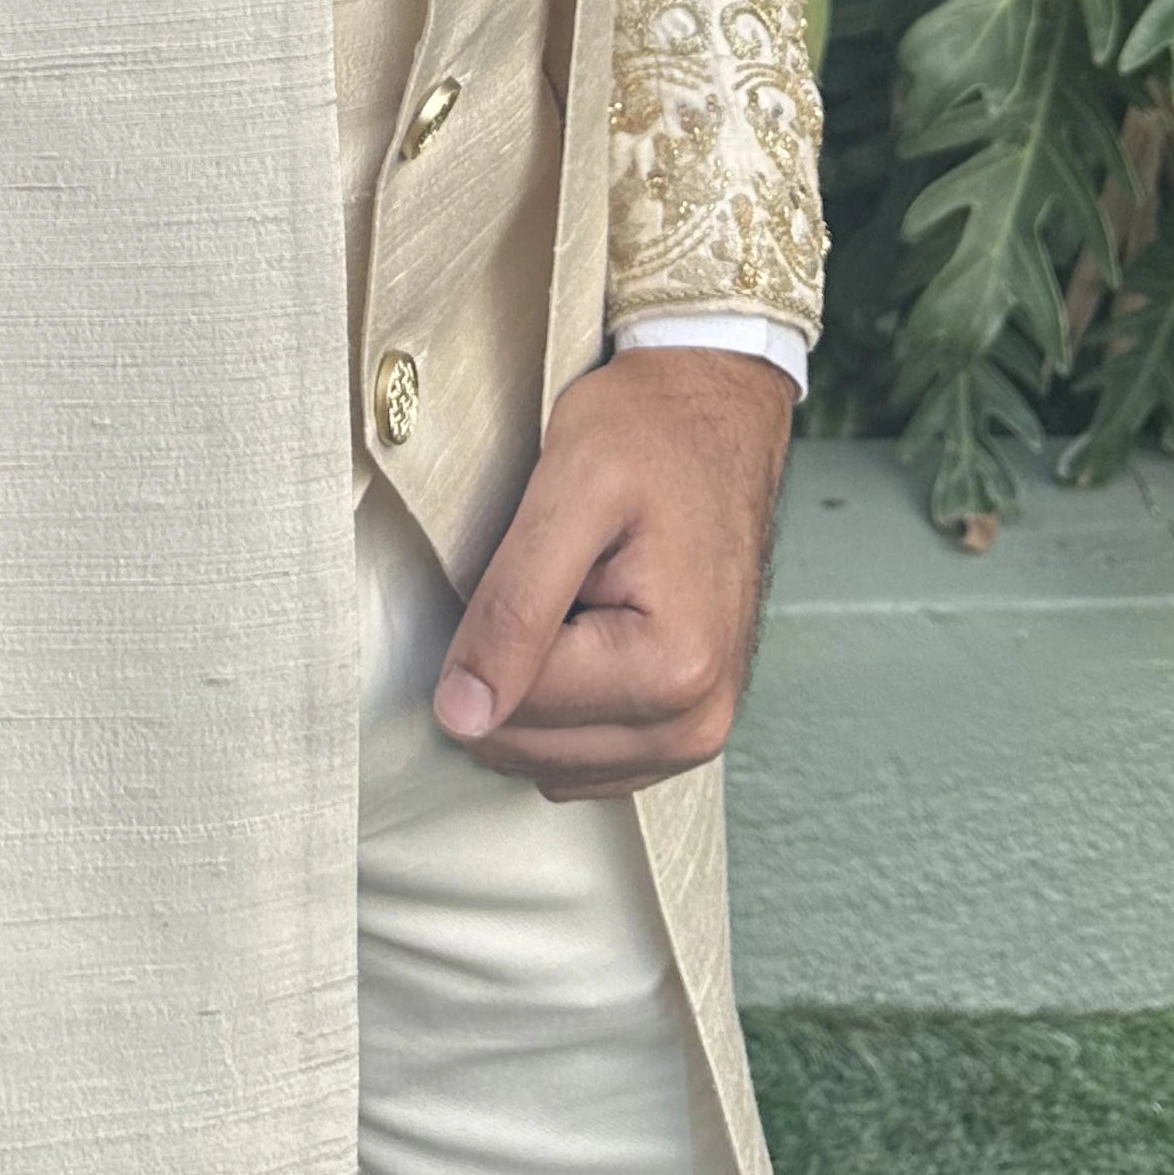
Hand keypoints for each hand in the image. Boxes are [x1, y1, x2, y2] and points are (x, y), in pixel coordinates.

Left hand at [432, 346, 793, 800]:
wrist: (713, 411)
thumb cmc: (651, 432)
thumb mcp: (569, 490)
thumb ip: (513, 606)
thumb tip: (460, 714)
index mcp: (675, 669)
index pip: (513, 706)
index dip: (481, 636)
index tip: (512, 564)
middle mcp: (696, 723)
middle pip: (528, 747)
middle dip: (505, 669)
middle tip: (540, 577)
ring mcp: (696, 734)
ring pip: (547, 763)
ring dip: (530, 689)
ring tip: (565, 598)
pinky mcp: (681, 729)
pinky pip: (580, 760)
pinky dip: (557, 707)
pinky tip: (576, 634)